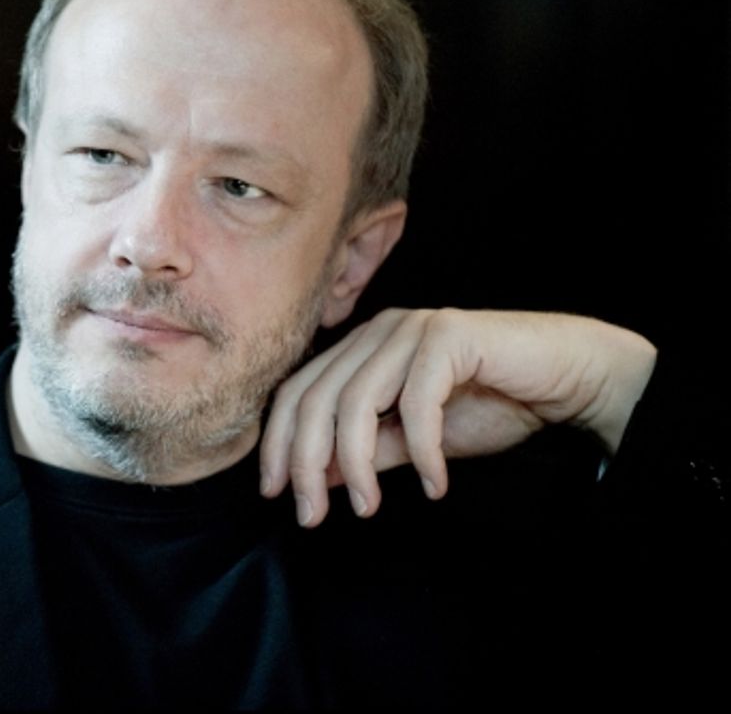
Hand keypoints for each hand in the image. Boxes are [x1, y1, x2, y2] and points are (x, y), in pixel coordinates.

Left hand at [259, 308, 655, 527]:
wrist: (568, 378)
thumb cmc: (494, 402)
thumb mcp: (415, 439)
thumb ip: (366, 452)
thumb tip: (314, 478)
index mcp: (361, 348)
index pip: (298, 393)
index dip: (278, 443)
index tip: (275, 494)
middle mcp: (378, 331)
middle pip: (316, 398)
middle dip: (305, 463)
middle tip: (310, 516)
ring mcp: (411, 328)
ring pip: (356, 402)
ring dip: (356, 464)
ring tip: (371, 507)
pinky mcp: (449, 335)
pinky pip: (417, 401)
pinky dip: (422, 450)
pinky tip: (436, 484)